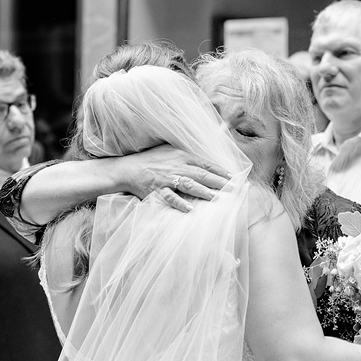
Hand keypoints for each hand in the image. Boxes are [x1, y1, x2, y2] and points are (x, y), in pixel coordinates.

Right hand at [116, 144, 231, 210]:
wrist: (128, 169)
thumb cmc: (151, 160)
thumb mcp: (170, 150)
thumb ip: (186, 155)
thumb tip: (204, 162)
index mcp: (181, 156)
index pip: (205, 164)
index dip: (220, 171)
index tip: (232, 178)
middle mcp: (176, 166)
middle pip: (201, 174)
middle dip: (218, 182)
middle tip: (232, 190)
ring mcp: (166, 179)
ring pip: (188, 185)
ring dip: (203, 191)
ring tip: (216, 198)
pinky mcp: (156, 190)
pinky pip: (170, 197)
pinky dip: (179, 203)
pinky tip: (190, 209)